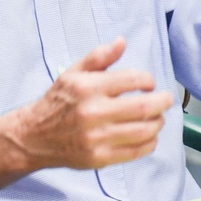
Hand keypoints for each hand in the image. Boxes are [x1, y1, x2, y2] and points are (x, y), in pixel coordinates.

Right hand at [0, 38, 172, 169]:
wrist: (33, 136)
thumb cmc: (58, 101)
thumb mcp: (73, 73)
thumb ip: (99, 57)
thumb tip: (122, 41)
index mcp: (89, 88)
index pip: (134, 80)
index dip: (149, 81)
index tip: (149, 84)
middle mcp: (93, 113)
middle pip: (144, 107)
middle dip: (163, 101)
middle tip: (167, 99)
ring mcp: (97, 138)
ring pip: (144, 131)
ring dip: (158, 123)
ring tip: (158, 118)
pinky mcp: (99, 158)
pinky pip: (136, 151)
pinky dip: (150, 142)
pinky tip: (149, 135)